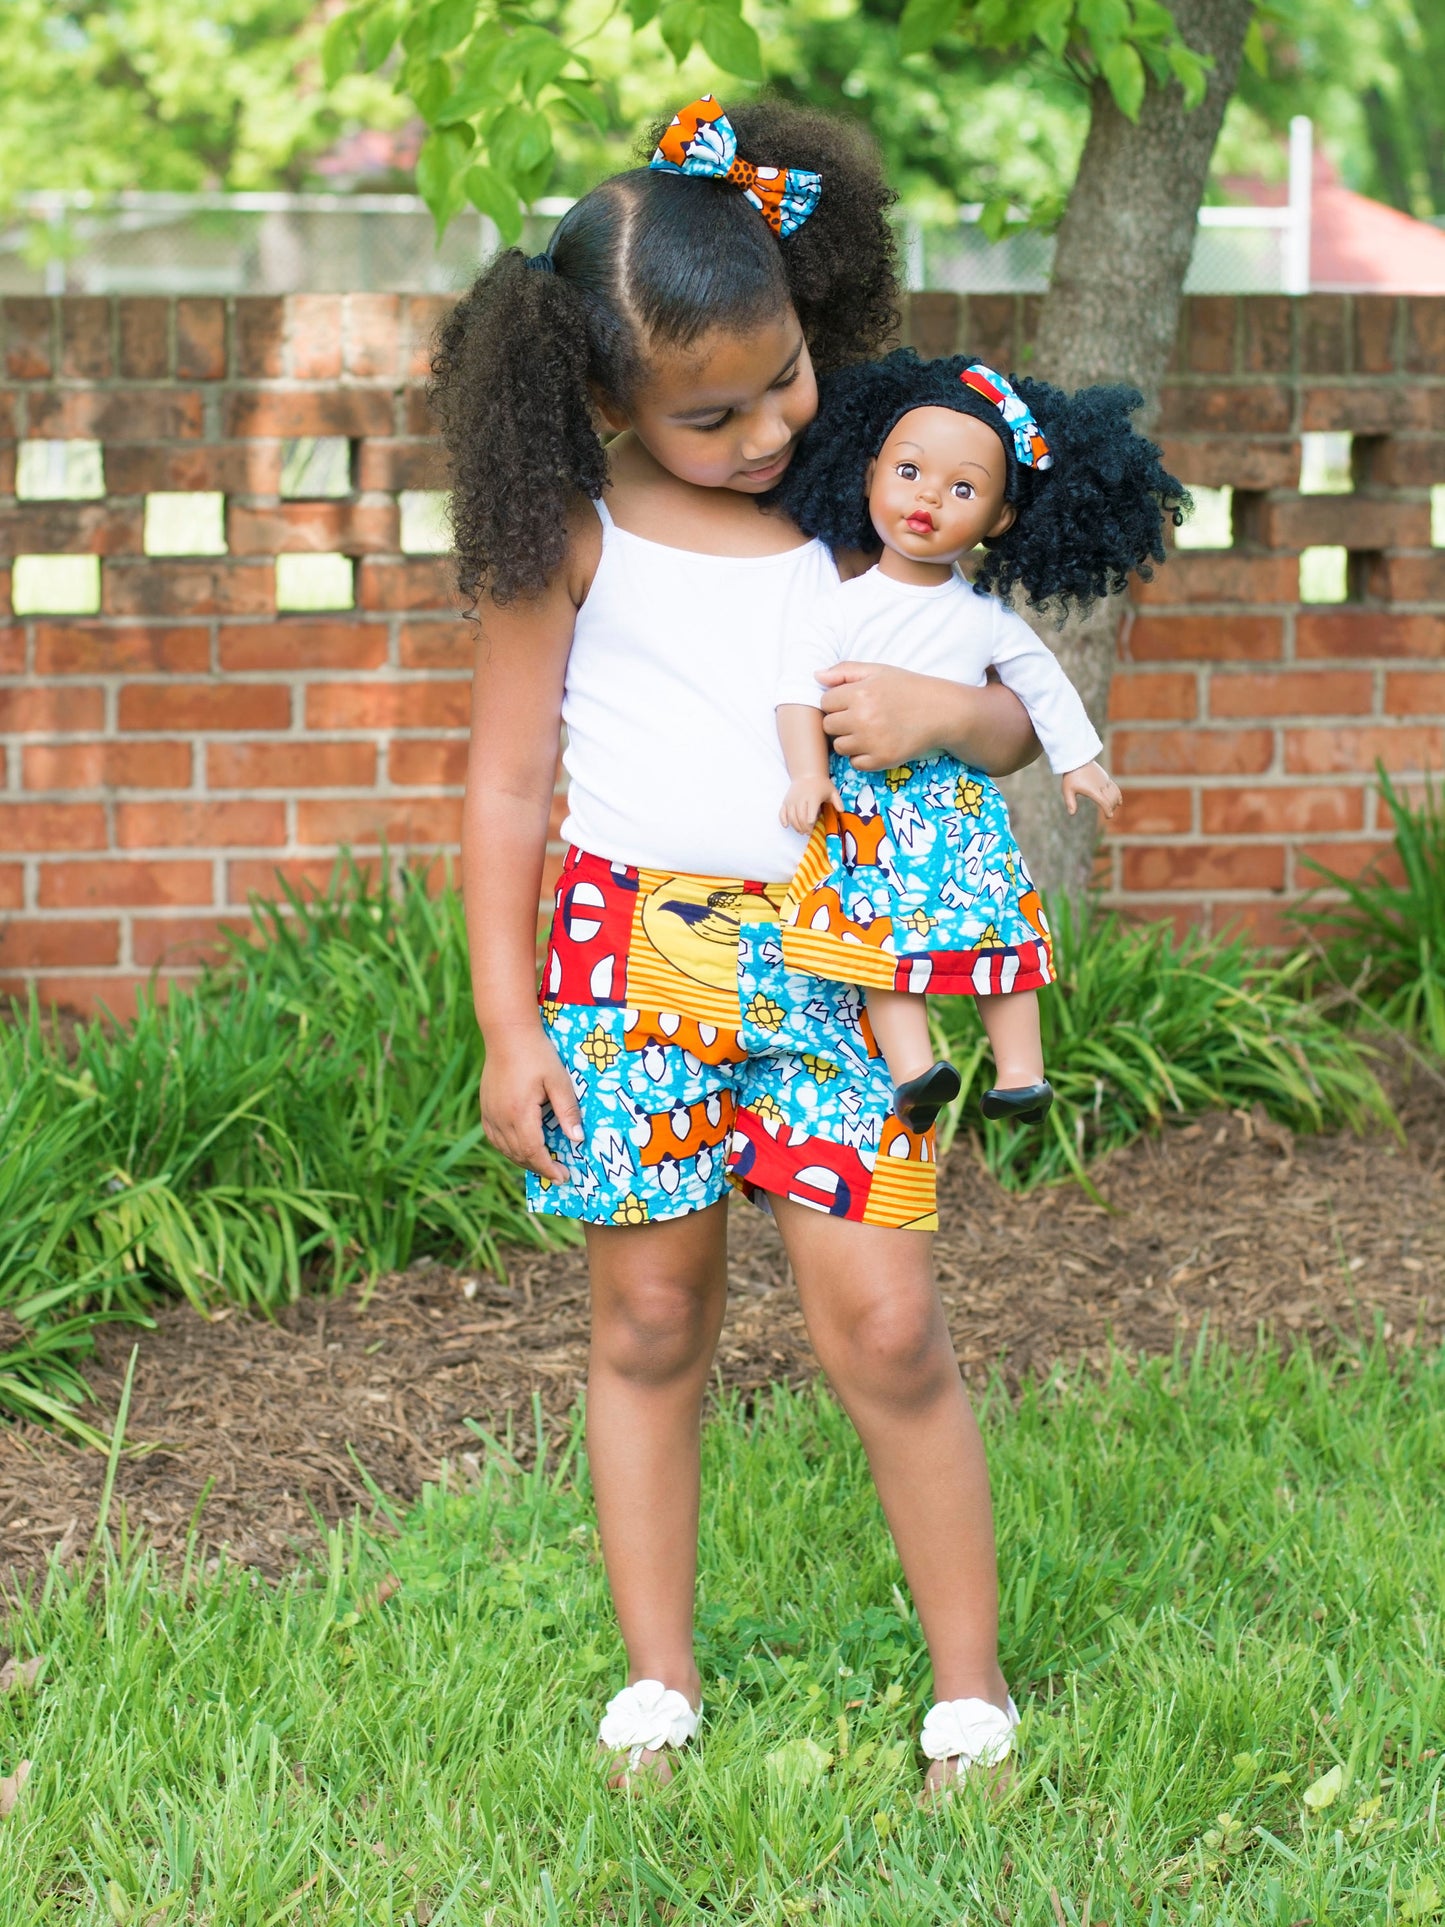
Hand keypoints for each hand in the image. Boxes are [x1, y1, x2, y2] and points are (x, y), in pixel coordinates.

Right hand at [478, 1022, 583, 1182]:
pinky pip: (494, 1137)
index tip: (563, 1177)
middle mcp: (501, 1118)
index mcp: (520, 1113)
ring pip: (505, 1148)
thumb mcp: (559, 1081)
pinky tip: (520, 1148)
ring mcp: (490, 1113)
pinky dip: (508, 1148)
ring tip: (543, 1163)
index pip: (533, 1152)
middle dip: (539, 1167)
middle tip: (558, 1174)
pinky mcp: (485, 1107)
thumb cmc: (537, 1054)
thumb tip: (577, 1139)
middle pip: (519, 1154)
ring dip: (523, 1160)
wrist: (508, 1033)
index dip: (548, 1168)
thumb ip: (568, 1111)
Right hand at [779, 772, 840, 832]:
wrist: (808, 774)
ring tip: (801, 831)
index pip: (809, 816)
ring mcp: (792, 800)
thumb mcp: (832, 791)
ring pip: (791, 817)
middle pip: (800, 819)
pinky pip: (782, 813)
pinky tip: (787, 826)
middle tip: (808, 832)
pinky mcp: (786, 801)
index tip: (813, 829)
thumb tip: (842, 811)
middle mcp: (801, 799)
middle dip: (804, 828)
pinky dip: (783, 820)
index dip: (810, 825)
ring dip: (796, 827)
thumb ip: (838, 801)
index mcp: (813, 798)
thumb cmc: (821, 785)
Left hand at [817, 663, 1037, 774]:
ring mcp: (872, 741)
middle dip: (840, 721)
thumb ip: (845, 671)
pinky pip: (855, 763)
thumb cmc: (908, 688)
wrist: (942, 712)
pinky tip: (877, 744)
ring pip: (840, 746)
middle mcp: (863, 718)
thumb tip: (816, 676)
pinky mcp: (882, 760)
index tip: (852, 702)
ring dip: (849, 740)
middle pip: (828, 726)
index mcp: (859, 693)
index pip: (825, 702)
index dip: (837, 702)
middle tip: (861, 717)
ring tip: (870, 730)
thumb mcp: (878, 671)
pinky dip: (862, 757)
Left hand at [1061, 761, 1121, 818]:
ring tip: (1114, 807)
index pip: (1104, 803)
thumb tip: (1071, 814)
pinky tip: (1118, 799)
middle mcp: (1101, 786)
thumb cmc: (1071, 775)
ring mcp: (1104, 781)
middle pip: (1111, 799)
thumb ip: (1070, 802)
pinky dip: (1118, 794)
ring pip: (1115, 793)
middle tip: (1109, 814)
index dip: (1108, 811)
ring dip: (1115, 801)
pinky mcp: (1105, 777)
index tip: (1109, 816)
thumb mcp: (1067, 790)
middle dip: (1112, 807)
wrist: (1077, 759)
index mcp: (1093, 791)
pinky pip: (1115, 787)